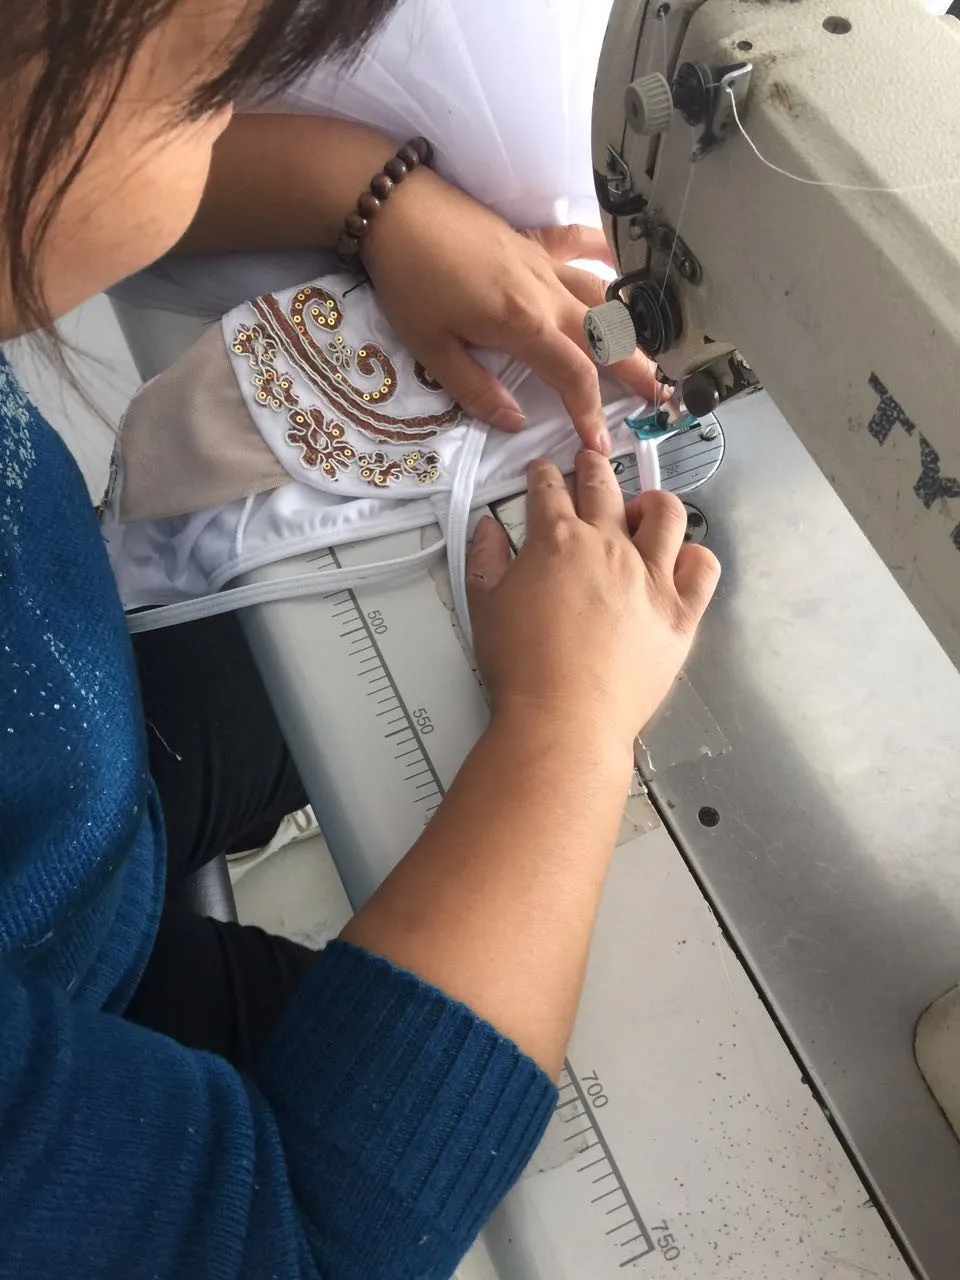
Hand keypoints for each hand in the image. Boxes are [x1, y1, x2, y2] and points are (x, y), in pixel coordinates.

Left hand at [362, 171, 656, 451]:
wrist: (396, 209)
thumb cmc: (409, 281)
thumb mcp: (432, 349)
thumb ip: (476, 390)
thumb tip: (514, 421)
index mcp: (524, 325)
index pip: (573, 377)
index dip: (590, 413)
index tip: (600, 442)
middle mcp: (546, 294)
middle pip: (604, 337)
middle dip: (635, 370)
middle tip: (659, 396)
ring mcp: (543, 263)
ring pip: (600, 297)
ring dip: (627, 326)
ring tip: (646, 349)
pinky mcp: (531, 240)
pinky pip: (579, 245)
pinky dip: (604, 255)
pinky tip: (620, 264)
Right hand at [466, 452, 719, 748]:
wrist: (564, 719)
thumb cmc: (523, 669)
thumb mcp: (484, 606)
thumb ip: (485, 558)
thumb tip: (488, 528)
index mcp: (557, 541)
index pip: (549, 489)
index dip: (543, 476)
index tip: (543, 474)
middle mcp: (609, 548)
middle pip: (605, 487)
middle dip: (593, 468)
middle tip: (589, 464)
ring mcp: (651, 578)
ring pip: (666, 514)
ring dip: (651, 502)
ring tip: (642, 508)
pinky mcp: (680, 613)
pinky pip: (702, 568)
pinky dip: (693, 556)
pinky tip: (680, 560)